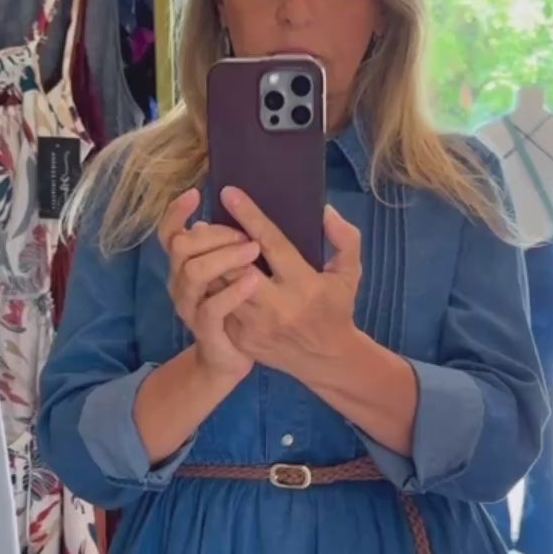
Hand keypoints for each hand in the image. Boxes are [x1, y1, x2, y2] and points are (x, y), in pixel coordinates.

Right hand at [159, 190, 261, 383]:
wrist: (227, 359)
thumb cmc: (233, 309)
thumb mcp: (226, 274)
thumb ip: (220, 247)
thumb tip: (215, 217)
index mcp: (183, 266)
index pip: (169, 233)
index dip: (177, 212)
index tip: (196, 194)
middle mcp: (179, 283)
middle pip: (182, 246)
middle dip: (215, 235)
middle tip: (247, 236)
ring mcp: (189, 307)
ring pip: (194, 272)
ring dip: (225, 257)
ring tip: (254, 251)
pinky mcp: (204, 329)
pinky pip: (212, 307)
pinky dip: (233, 290)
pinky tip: (254, 280)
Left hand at [221, 190, 361, 377]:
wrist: (325, 360)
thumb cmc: (336, 310)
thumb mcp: (350, 274)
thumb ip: (345, 240)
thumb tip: (326, 211)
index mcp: (303, 284)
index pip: (271, 244)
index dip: (249, 216)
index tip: (229, 193)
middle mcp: (277, 305)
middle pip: (236, 265)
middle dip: (220, 240)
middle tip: (210, 220)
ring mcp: (255, 325)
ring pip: (220, 286)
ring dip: (209, 261)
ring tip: (203, 240)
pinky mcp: (242, 338)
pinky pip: (218, 305)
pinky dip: (210, 286)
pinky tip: (206, 270)